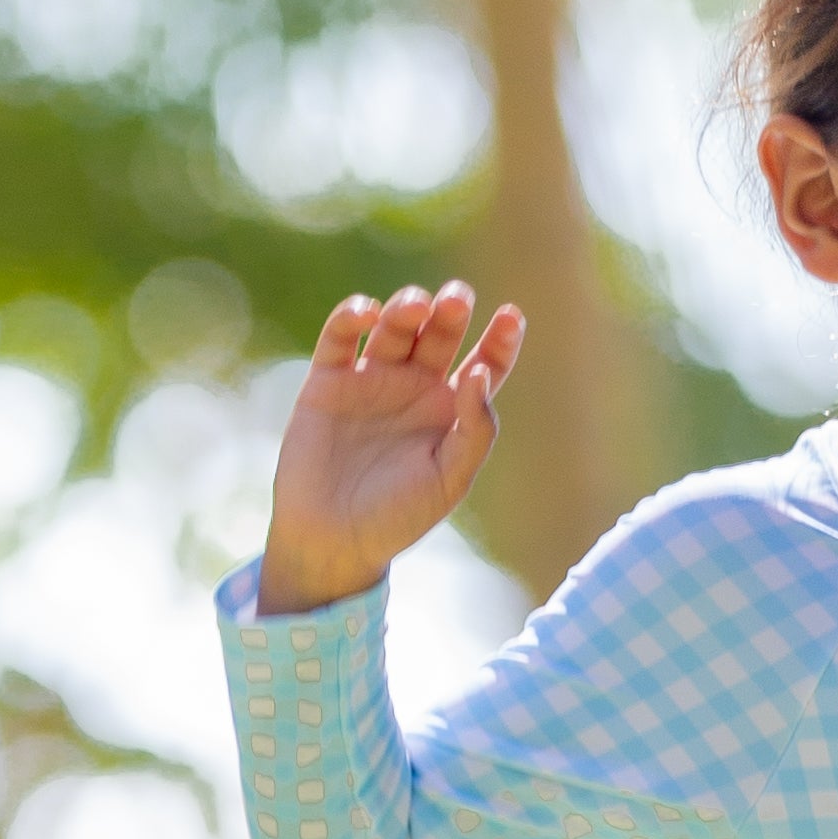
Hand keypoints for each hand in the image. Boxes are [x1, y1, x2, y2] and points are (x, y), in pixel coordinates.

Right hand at [254, 279, 524, 613]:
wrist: (332, 540)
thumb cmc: (398, 518)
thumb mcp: (450, 480)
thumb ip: (475, 430)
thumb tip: (479, 373)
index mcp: (451, 411)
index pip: (484, 363)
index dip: (500, 340)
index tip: (510, 316)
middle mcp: (414, 388)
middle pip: (439, 334)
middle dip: (450, 311)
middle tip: (458, 298)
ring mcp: (371, 380)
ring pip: (394, 327)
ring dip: (406, 308)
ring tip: (416, 308)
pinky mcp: (327, 380)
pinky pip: (340, 336)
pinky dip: (351, 316)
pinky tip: (367, 314)